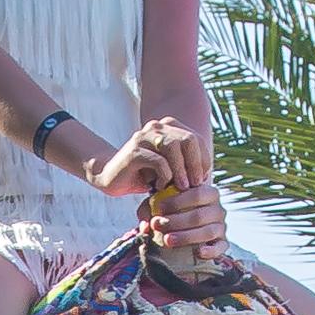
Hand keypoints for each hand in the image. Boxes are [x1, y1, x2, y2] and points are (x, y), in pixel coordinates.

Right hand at [99, 118, 224, 251]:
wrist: (109, 178)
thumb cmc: (142, 176)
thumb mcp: (167, 170)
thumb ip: (184, 166)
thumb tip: (205, 175)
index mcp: (166, 128)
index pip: (195, 138)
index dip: (203, 159)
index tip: (201, 179)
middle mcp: (156, 127)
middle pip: (188, 139)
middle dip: (195, 164)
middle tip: (195, 184)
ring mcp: (144, 137)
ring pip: (173, 148)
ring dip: (181, 170)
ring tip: (182, 187)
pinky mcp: (134, 151)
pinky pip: (159, 161)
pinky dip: (164, 176)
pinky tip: (158, 187)